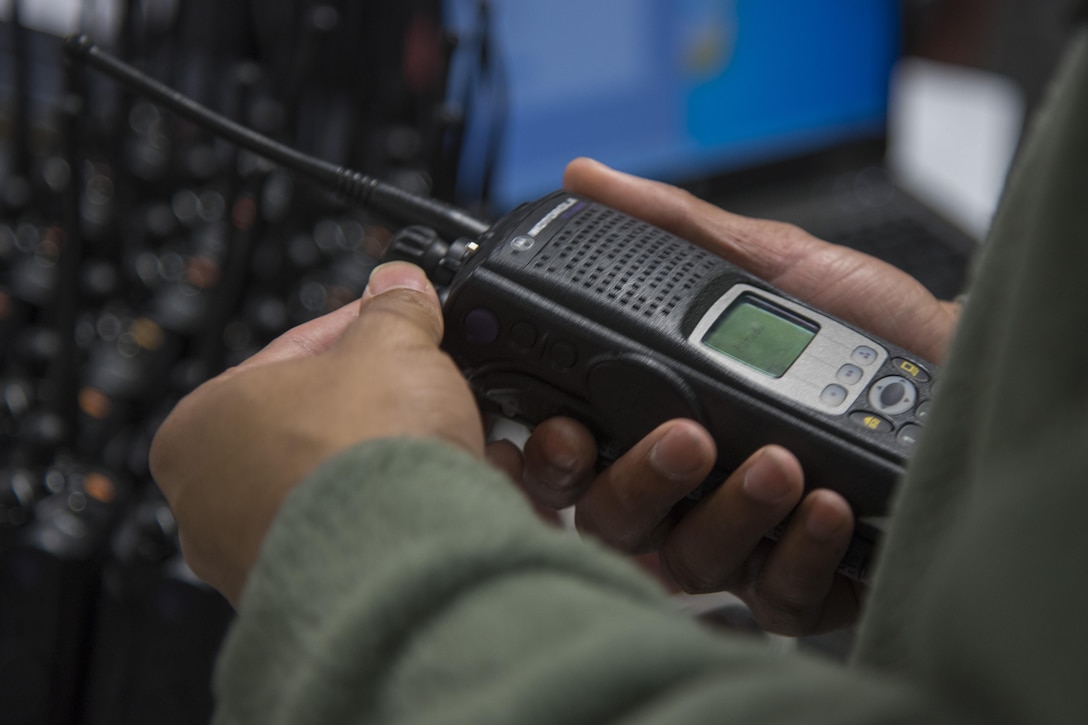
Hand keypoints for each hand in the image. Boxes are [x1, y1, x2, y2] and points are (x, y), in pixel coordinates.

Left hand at [149, 262, 483, 604]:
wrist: (402, 567)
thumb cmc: (361, 458)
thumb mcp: (392, 345)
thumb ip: (396, 309)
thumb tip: (400, 285)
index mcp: (201, 424)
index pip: (293, 355)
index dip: (363, 333)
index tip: (401, 331)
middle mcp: (211, 500)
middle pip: (317, 425)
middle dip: (381, 404)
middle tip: (426, 389)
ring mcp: (255, 557)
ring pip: (344, 484)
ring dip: (397, 460)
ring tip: (448, 444)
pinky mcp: (310, 596)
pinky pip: (366, 534)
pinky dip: (403, 512)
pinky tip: (443, 493)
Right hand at [518, 158, 962, 634]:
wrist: (960, 364)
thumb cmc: (863, 321)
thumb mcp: (766, 261)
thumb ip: (669, 226)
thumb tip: (585, 179)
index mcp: (660, 419)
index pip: (574, 461)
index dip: (549, 459)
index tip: (562, 430)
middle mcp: (690, 488)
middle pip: (614, 522)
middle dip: (637, 483)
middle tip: (687, 437)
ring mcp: (746, 540)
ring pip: (690, 563)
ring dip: (728, 513)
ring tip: (780, 460)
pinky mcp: (807, 583)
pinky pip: (776, 598)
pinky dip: (795, 554)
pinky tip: (825, 505)